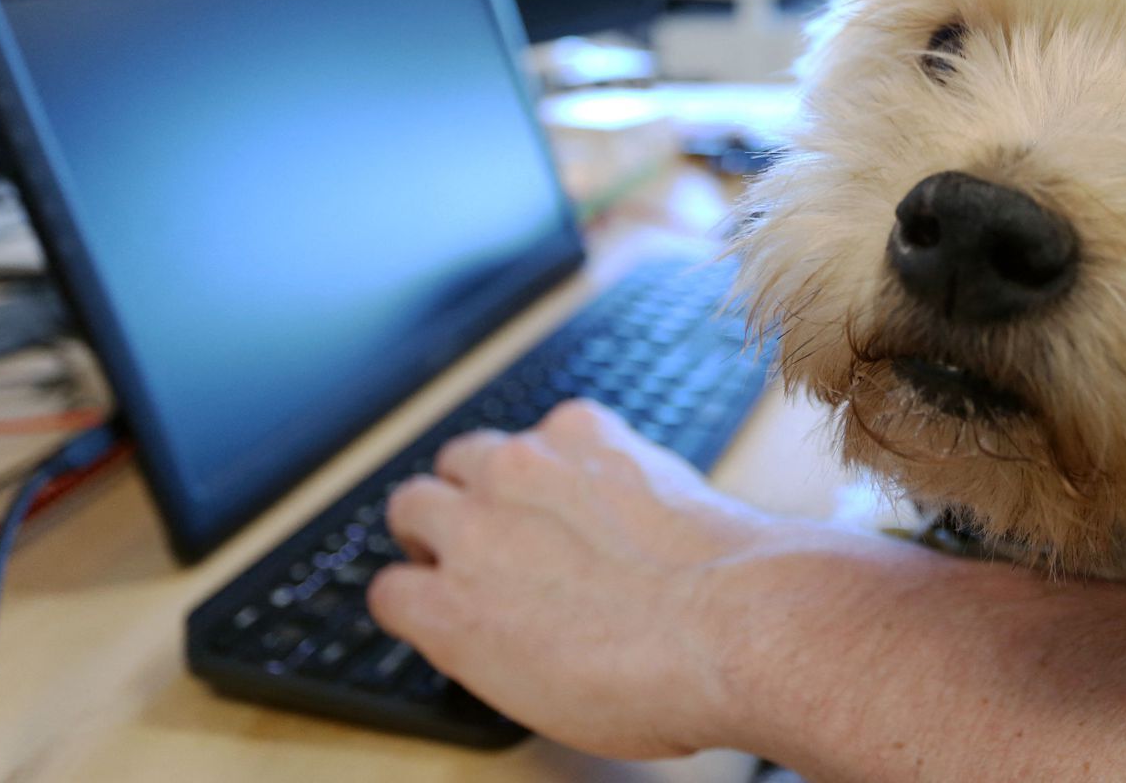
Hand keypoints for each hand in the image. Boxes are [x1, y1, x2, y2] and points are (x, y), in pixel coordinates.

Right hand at [368, 400, 786, 758]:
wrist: (732, 623)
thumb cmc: (656, 682)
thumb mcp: (545, 700)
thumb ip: (497, 648)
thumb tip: (505, 627)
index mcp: (449, 615)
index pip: (392, 591)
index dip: (425, 594)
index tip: (447, 593)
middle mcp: (471, 530)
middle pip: (413, 504)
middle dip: (443, 523)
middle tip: (487, 542)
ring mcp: (524, 469)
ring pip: (470, 451)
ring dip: (494, 477)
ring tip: (541, 505)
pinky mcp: (584, 430)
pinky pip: (556, 425)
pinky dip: (574, 448)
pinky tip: (608, 480)